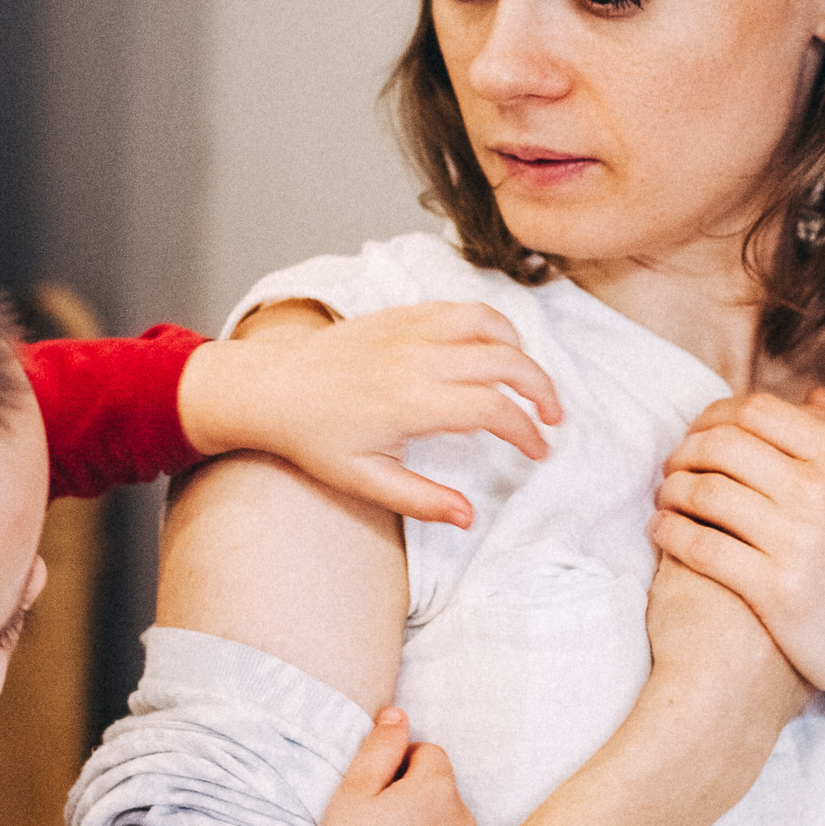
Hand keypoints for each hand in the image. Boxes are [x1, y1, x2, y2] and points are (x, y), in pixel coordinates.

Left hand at [180, 301, 563, 526]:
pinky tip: (495, 351)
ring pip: (490, 324)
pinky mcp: (402, 314)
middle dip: (542, 389)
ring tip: (529, 381)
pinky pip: (461, 309)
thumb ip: (420, 499)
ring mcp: (410, 330)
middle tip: (553, 418)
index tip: (538, 451)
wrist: (271, 387)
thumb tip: (469, 516)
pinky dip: (491, 326)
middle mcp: (416, 359)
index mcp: (409, 403)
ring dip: (521, 351)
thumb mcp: (363, 480)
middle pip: (505, 361)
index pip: (492, 409)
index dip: (526, 431)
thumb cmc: (313, 438)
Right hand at [284, 708, 476, 825]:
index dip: (396, 766)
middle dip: (412, 794)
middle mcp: (463, 816)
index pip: (427, 753)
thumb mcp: (353, 790)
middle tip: (373, 823)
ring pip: (445, 821)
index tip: (371, 793)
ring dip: (422, 825)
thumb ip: (380, 746)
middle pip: (439, 787)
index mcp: (438, 787)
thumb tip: (398, 714)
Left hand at [648, 389, 824, 737]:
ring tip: (666, 499)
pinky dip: (670, 533)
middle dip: (687, 450)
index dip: (714, 416)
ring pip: (705, 491)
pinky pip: (702, 547)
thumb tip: (812, 396)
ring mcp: (798, 540)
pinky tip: (663, 533)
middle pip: (723, 444)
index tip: (700, 434)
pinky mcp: (776, 591)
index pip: (757, 410)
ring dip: (672, 490)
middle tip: (673, 468)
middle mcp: (822, 490)